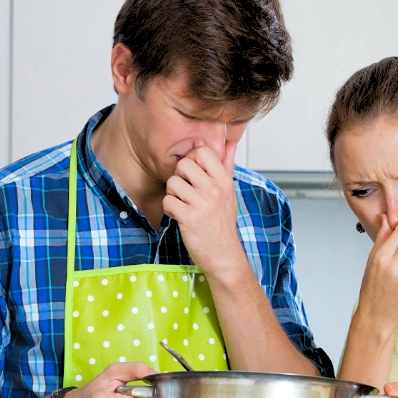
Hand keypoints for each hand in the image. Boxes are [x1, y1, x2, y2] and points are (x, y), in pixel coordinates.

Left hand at [163, 142, 244, 276]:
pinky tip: (180, 216)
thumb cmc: (223, 224)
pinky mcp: (189, 218)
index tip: (193, 175)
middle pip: (183, 164)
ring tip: (183, 205)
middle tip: (186, 192)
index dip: (192, 160)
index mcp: (224, 181)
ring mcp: (202, 204)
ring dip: (173, 195)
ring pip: (172, 182)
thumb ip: (227, 165)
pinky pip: (168, 201)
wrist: (224, 255)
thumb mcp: (229, 193)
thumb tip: (230, 142)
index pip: (203, 151)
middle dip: (179, 178)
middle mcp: (215, 190)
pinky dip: (169, 209)